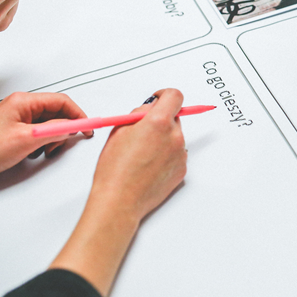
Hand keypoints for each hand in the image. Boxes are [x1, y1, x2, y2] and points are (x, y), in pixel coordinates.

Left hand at [0, 92, 89, 192]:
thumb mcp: (27, 140)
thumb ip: (54, 130)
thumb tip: (72, 126)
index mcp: (24, 101)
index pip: (61, 101)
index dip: (78, 114)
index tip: (88, 126)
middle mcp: (21, 106)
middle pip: (56, 112)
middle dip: (64, 128)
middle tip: (65, 142)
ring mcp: (18, 117)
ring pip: (49, 123)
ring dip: (53, 138)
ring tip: (45, 150)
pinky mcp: (16, 129)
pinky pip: (38, 131)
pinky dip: (43, 142)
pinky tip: (35, 152)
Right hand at [88, 88, 186, 223]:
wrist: (120, 200)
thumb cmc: (114, 169)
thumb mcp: (119, 130)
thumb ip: (138, 114)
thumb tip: (150, 108)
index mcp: (158, 123)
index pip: (175, 96)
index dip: (165, 95)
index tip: (158, 99)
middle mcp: (174, 136)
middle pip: (174, 117)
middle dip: (160, 120)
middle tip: (142, 132)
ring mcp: (180, 154)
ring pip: (174, 137)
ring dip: (163, 139)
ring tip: (142, 154)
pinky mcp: (182, 169)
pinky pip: (176, 154)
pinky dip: (166, 156)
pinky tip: (149, 166)